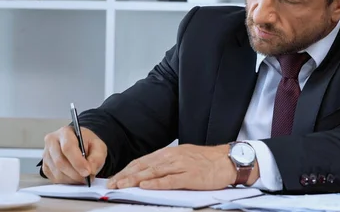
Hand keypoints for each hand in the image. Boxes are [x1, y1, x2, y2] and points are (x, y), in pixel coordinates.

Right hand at [42, 126, 106, 184]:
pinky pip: (54, 178)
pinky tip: (74, 177)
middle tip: (87, 178)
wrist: (80, 145)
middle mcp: (52, 142)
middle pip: (60, 161)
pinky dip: (67, 181)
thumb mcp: (98, 146)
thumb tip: (90, 170)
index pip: (68, 147)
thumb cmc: (87, 144)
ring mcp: (46, 154)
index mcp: (65, 132)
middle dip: (76, 174)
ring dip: (72, 179)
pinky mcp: (45, 166)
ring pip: (57, 172)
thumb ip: (96, 158)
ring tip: (83, 177)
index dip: (78, 162)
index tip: (88, 171)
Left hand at [106, 144, 257, 189]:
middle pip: (143, 166)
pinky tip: (145, 186)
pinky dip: (156, 183)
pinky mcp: (190, 176)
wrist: (227, 160)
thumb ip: (166, 164)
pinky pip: (170, 180)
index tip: (115, 178)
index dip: (127, 170)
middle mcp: (171, 157)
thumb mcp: (182, 158)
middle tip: (112, 184)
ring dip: (135, 179)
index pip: (142, 161)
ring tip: (122, 185)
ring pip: (152, 172)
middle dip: (126, 175)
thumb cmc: (206, 161)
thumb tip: (149, 172)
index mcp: (168, 153)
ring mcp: (180, 166)